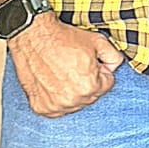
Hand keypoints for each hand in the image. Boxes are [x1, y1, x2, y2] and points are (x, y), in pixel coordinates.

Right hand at [8, 14, 122, 117]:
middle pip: (92, 96)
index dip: (101, 71)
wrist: (34, 38)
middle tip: (77, 67)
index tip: (92, 64)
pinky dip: (58, 99)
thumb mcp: (99, 42)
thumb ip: (114, 57)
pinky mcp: (40, 107)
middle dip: (90, 82)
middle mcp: (71, 100)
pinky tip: (55, 83)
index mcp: (89, 86)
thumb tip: (113, 68)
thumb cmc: (63, 39)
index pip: (107, 85)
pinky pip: (57, 109)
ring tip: (66, 74)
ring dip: (74, 92)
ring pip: (75, 104)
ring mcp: (54, 105)